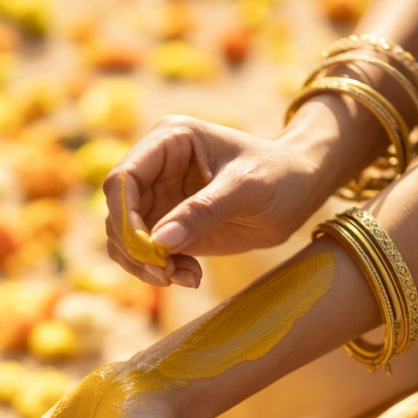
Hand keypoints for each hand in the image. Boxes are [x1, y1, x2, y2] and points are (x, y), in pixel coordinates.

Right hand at [103, 115, 329, 287]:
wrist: (300, 190)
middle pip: (116, 212)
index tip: (146, 249)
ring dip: (145, 265)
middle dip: (136, 247)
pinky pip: (145, 254)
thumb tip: (158, 241)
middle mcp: (155, 168)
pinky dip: (159, 270)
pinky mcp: (169, 226)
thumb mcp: (246, 189)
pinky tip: (189, 275)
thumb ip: (203, 212)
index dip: (123, 216)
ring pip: (125, 238)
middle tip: (167, 273)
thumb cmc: (279, 175)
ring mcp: (159, 198)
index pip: (123, 178)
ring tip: (184, 276)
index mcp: (169, 141)